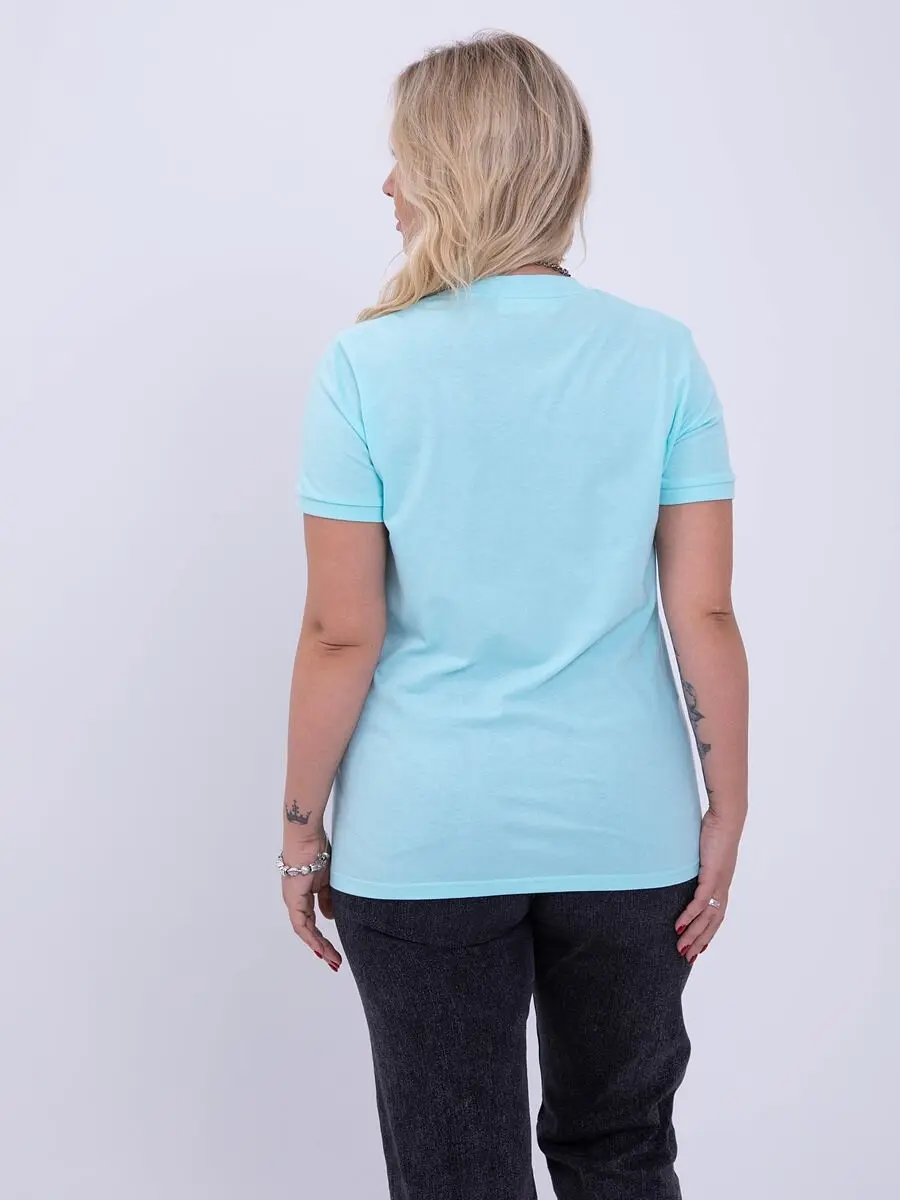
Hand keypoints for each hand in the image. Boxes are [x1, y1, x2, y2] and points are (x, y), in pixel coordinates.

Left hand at [281, 838, 342, 971]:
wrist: (307, 838)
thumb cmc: (318, 851)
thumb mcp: (329, 880)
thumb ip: (329, 899)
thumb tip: (330, 917)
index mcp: (304, 893)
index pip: (313, 920)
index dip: (323, 935)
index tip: (334, 949)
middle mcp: (296, 900)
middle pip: (309, 929)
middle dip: (322, 946)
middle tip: (335, 962)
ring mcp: (293, 900)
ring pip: (305, 930)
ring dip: (319, 946)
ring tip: (332, 960)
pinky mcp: (294, 899)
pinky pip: (301, 925)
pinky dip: (311, 938)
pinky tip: (320, 949)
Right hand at [674, 806, 741, 963]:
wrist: (728, 817)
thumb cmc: (716, 829)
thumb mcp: (704, 851)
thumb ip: (697, 862)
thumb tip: (687, 864)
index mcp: (722, 883)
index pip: (716, 915)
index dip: (708, 933)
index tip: (698, 948)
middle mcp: (723, 887)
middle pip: (713, 923)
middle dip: (700, 942)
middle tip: (687, 958)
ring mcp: (719, 883)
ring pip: (707, 918)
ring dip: (694, 935)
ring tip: (681, 948)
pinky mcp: (712, 876)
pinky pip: (700, 902)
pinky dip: (690, 916)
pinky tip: (680, 926)